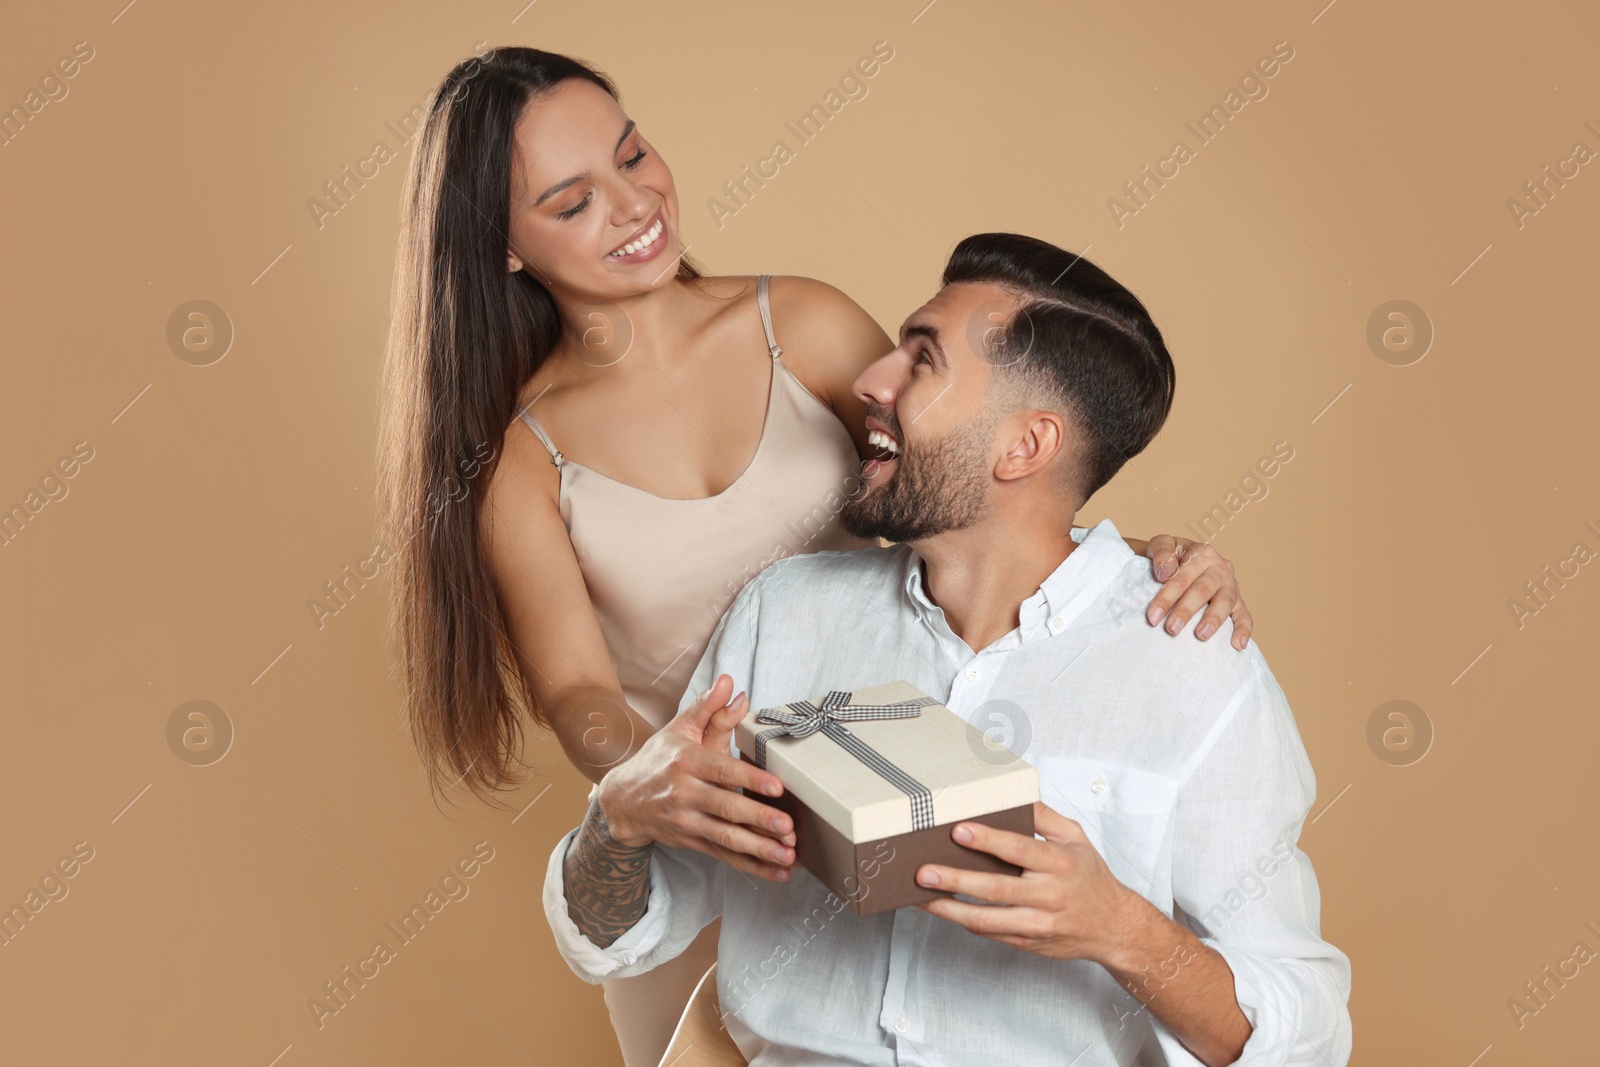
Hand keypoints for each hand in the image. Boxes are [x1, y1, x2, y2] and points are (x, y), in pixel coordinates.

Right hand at [596, 674, 797, 880]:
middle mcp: (685, 794)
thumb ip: (709, 709)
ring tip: (787, 856)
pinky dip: (752, 867)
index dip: (749, 778)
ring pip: (726, 838)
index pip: (721, 769)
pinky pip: (725, 857)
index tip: (777, 787)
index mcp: (687, 762)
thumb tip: (732, 685)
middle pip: (726, 807)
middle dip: (758, 819)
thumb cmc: (658, 760)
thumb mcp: (679, 730)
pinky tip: (777, 873)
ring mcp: (688, 822)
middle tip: (788, 827)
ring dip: (759, 849)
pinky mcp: (692, 842)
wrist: (622, 800)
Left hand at [911, 801, 1146, 963]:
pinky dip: (963, 921)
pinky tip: (942, 909)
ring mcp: (1037, 923)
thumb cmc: (1091, 879)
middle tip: (924, 871)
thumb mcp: (1076, 839)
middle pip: (996, 888)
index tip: (958, 830)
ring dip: (950, 908)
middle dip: (956, 879)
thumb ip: (1045, 816)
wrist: (1113, 927)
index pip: (1019, 849)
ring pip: (987, 919)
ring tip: (921, 896)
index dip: (988, 839)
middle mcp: (1048, 895)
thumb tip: (1015, 794)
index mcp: (1059, 864)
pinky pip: (990, 933)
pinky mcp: (1028, 943)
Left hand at [1142, 536, 1252, 648]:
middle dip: (1186, 610)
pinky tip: (1238, 645)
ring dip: (1213, 619)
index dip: (1166, 597)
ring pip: (1225, 602)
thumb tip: (1166, 572)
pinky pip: (1244, 615)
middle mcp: (1219, 568)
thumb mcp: (1162, 545)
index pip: (1182, 576)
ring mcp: (1231, 585)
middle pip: (1202, 590)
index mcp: (1201, 553)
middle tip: (1171, 629)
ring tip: (1200, 635)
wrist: (1179, 561)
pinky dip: (1244, 629)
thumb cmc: (1170, 557)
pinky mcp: (1238, 602)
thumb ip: (1161, 552)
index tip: (1152, 616)